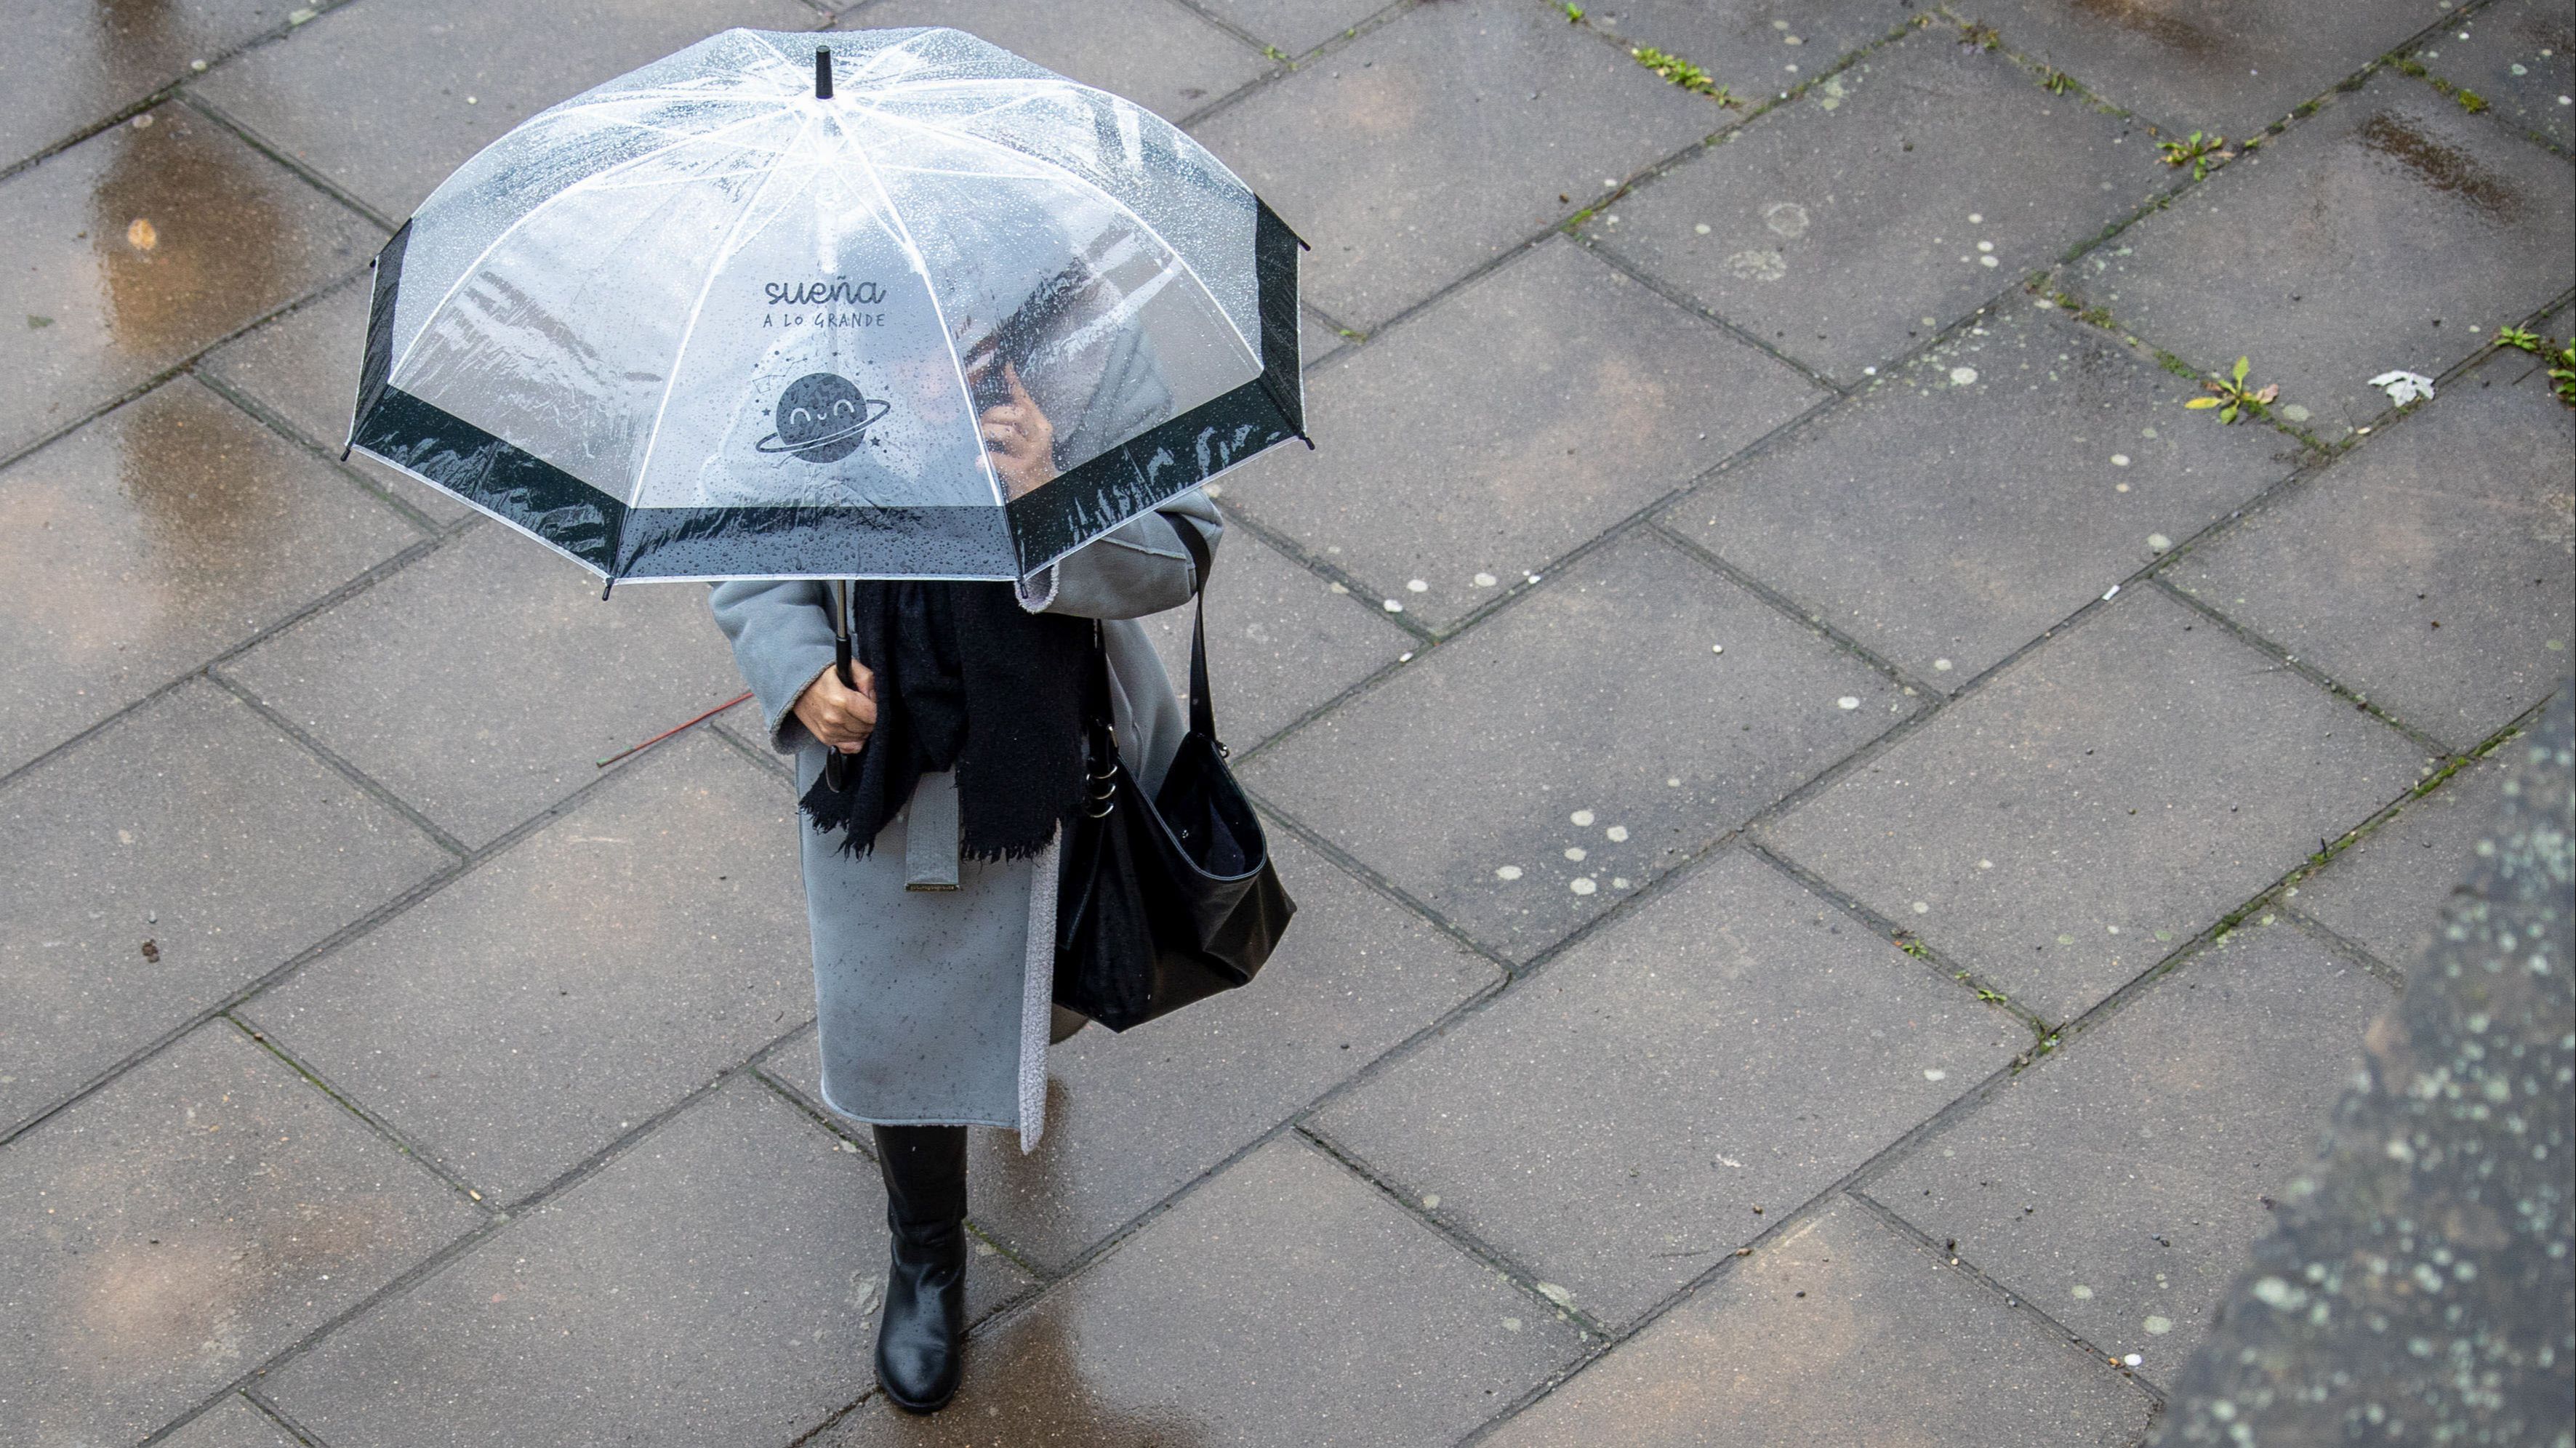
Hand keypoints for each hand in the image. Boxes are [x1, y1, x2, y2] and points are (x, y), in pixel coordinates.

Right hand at [792, 661, 876, 753]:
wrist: (797, 686)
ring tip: (855, 713)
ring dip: (863, 728)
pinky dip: (855, 739)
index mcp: (841, 700)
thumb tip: (875, 698)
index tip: (872, 702)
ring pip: (861, 737)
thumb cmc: (822, 675)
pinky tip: (852, 727)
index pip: (873, 715)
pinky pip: (850, 747)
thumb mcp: (848, 666)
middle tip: (864, 706)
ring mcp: (829, 731)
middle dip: (871, 718)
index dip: (878, 709)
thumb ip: (867, 679)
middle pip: (868, 727)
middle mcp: (834, 719)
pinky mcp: (826, 739)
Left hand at [978, 361, 1057, 498]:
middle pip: (1015, 413)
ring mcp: (1032, 455)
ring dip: (987, 432)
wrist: (1042, 492)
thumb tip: (999, 400)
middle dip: (993, 414)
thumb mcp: (1027, 439)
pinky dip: (985, 459)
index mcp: (1041, 427)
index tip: (1006, 366)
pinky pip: (998, 458)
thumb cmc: (1031, 464)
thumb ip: (1017, 421)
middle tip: (981, 423)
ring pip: (1007, 432)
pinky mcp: (1021, 471)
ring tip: (980, 440)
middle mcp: (1040, 438)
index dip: (1015, 382)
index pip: (1026, 400)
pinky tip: (979, 462)